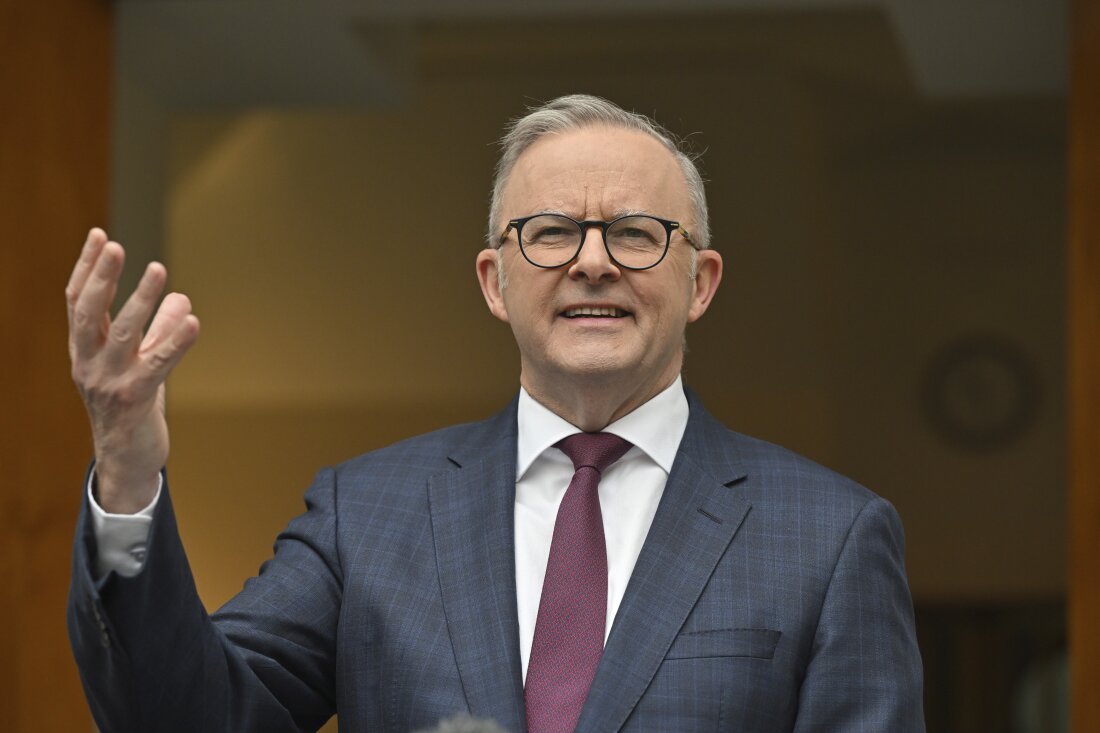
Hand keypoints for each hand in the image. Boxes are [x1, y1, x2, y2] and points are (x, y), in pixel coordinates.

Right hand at [66, 228, 199, 512]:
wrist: (127, 460)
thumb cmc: (133, 407)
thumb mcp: (141, 364)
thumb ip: (157, 332)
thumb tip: (181, 299)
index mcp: (84, 350)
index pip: (77, 301)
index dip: (86, 268)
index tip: (98, 235)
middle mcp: (89, 363)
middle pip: (89, 312)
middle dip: (101, 277)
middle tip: (115, 245)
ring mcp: (110, 382)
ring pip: (123, 334)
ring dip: (141, 300)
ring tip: (158, 270)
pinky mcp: (136, 399)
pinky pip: (158, 364)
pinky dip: (176, 341)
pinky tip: (194, 322)